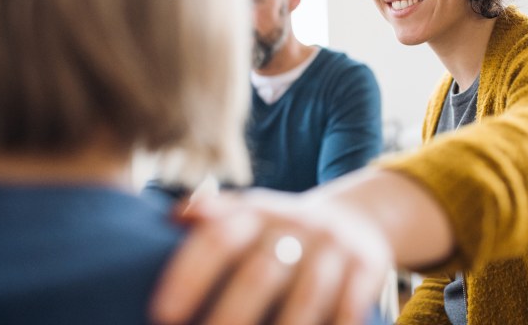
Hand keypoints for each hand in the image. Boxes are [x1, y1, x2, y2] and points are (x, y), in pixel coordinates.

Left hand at [150, 188, 392, 324]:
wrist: (354, 218)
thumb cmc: (284, 229)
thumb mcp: (252, 214)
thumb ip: (214, 216)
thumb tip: (172, 217)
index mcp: (258, 212)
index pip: (219, 237)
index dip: (189, 274)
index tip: (162, 314)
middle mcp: (295, 223)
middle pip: (260, 271)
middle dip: (230, 315)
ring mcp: (332, 245)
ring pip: (307, 294)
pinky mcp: (366, 265)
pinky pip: (350, 305)